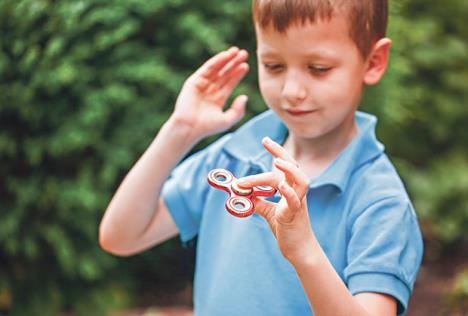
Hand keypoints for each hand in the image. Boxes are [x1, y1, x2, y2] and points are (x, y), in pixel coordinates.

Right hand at [170, 46, 248, 140]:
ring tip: (236, 51)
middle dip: (234, 64)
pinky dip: (216, 61)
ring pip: (217, 69)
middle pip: (224, 74)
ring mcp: (202, 85)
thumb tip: (244, 96)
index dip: (238, 74)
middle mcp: (210, 90)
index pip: (230, 83)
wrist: (189, 127)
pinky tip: (225, 55)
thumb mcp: (227, 120)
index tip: (246, 65)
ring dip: (226, 59)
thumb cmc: (207, 127)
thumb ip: (238, 111)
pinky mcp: (194, 81)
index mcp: (218, 99)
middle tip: (244, 53)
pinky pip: (207, 68)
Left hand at [237, 137, 315, 262]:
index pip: (285, 165)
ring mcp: (298, 203)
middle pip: (293, 167)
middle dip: (280, 152)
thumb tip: (241, 192)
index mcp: (290, 189)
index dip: (276, 151)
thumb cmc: (286, 228)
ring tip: (276, 161)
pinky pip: (296, 202)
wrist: (298, 249)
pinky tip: (282, 186)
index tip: (265, 139)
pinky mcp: (295, 216)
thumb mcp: (268, 211)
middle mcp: (297, 192)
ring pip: (301, 181)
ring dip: (289, 170)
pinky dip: (289, 193)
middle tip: (266, 141)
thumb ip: (257, 200)